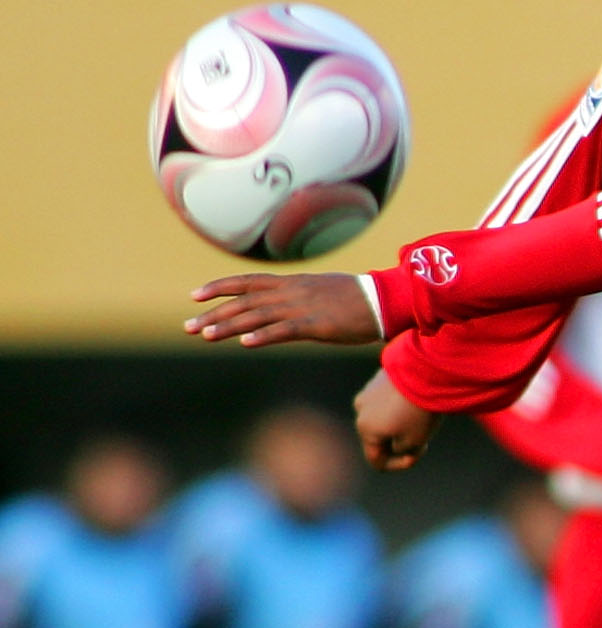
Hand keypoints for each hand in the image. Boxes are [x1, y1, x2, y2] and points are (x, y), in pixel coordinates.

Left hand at [187, 272, 380, 347]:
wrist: (387, 300)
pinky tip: (245, 344)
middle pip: (244, 302)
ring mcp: (303, 308)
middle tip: (188, 327)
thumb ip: (300, 298)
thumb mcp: (323, 292)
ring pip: (257, 316)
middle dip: (213, 314)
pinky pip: (285, 330)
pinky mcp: (318, 325)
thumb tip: (285, 306)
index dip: (219, 288)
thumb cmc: (360, 300)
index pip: (246, 282)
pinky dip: (263, 336)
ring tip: (204, 335)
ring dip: (228, 326)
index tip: (194, 296)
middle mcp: (291, 293)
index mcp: (292, 284)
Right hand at [353, 368, 438, 470]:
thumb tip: (395, 444)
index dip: (397, 464)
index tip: (416, 454)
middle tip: (422, 437)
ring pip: (382, 419)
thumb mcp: (414, 442)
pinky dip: (398, 407)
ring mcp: (367, 392)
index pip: (376, 460)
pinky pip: (386, 402)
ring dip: (398, 425)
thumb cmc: (419, 411)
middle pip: (378, 438)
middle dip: (398, 442)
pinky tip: (415, 402)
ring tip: (419, 417)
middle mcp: (360, 410)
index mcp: (365, 430)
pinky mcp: (377, 379)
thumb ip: (401, 451)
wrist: (425, 372)